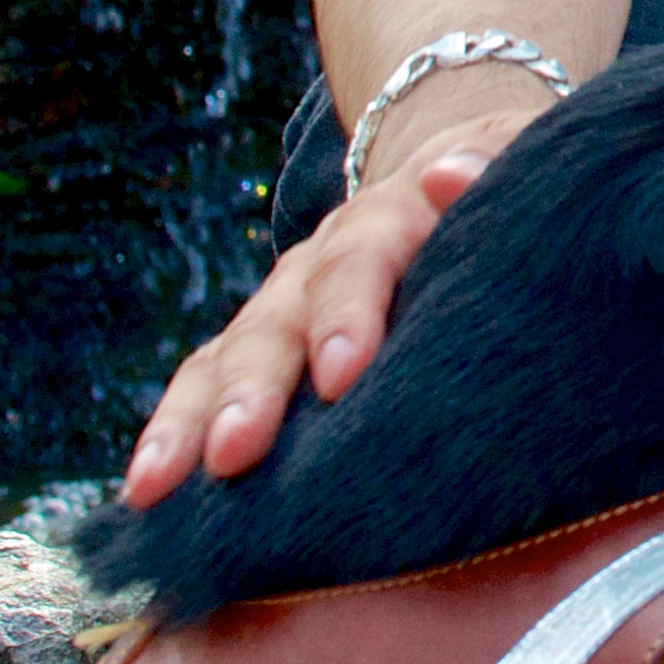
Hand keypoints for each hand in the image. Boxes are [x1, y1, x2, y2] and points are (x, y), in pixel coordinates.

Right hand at [121, 80, 538, 498]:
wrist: (456, 173)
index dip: (346, 312)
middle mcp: (319, 262)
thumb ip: (494, 170)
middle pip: (274, 321)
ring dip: (186, 422)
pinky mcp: (262, 347)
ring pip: (222, 360)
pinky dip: (173, 437)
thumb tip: (450, 177)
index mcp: (390, 219)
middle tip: (234, 454)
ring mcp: (284, 306)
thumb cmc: (506, 195)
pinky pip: (204, 390)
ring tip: (152, 487)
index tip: (340, 376)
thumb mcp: (518, 167)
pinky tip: (145, 496)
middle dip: (250, 390)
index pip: (360, 259)